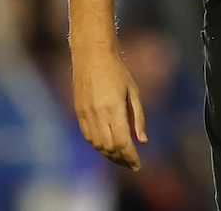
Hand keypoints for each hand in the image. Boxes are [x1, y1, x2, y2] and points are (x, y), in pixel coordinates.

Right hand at [72, 43, 147, 169]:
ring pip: (97, 145)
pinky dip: (98, 145)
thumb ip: (138, 117)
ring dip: (110, 155)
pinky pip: (88, 137)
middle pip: (109, 147)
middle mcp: (97, 115)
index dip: (130, 157)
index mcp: (114, 109)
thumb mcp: (134, 91)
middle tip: (132, 164)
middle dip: (121, 159)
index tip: (138, 165)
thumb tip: (142, 141)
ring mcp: (85, 114)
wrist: (92, 56)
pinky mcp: (78, 113)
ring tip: (122, 158)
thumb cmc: (118, 71)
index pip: (122, 143)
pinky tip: (108, 147)